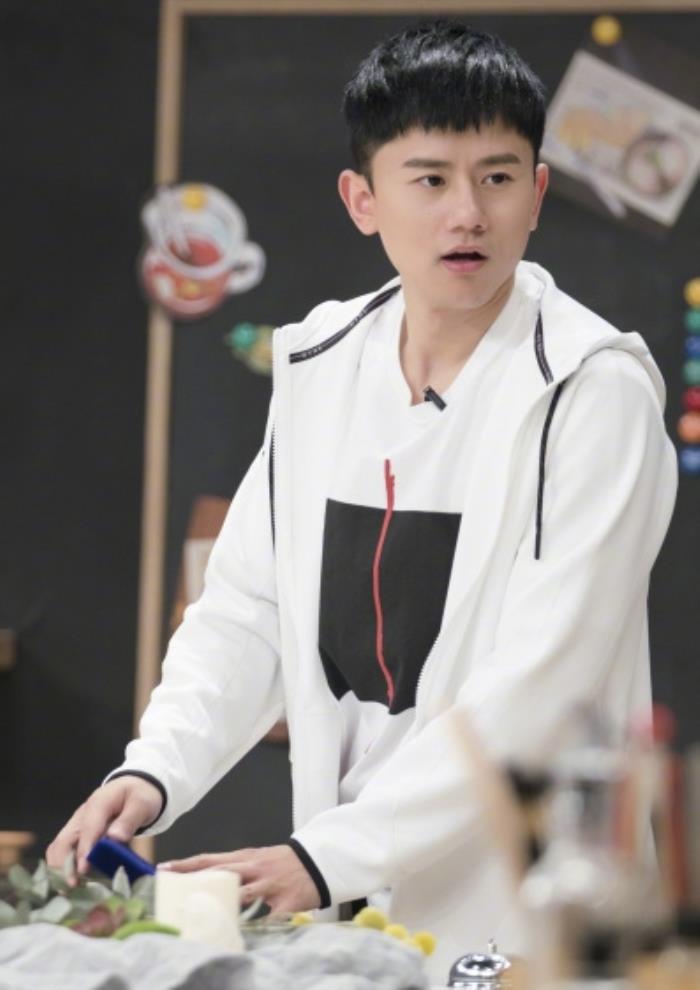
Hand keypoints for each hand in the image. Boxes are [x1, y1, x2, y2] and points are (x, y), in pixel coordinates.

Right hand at [46, 777, 162, 879]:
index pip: (87, 828)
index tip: (83, 869)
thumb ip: (130, 819)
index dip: (83, 850)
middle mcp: (82, 815)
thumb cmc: (138, 796)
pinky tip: (73, 882)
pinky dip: (64, 867)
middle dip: (64, 864)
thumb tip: (115, 837)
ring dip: (61, 868)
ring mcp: (77, 825)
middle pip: (63, 840)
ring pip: (58, 848)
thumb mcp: (141, 803)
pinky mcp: (77, 835)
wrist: (135, 788)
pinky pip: (64, 852)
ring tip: (70, 889)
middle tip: (72, 886)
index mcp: (98, 803)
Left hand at [160, 845, 320, 914]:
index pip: (210, 859)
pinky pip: (269, 917)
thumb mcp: (257, 859)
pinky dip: (257, 927)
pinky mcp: (287, 902)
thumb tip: (205, 880)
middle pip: (221, 875)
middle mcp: (255, 869)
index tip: (163, 868)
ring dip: (223, 906)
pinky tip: (244, 937)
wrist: (319, 860)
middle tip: (173, 893)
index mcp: (245, 857)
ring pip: (243, 895)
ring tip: (201, 918)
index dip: (186, 864)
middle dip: (196, 883)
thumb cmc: (282, 863)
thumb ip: (235, 869)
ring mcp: (270, 885)